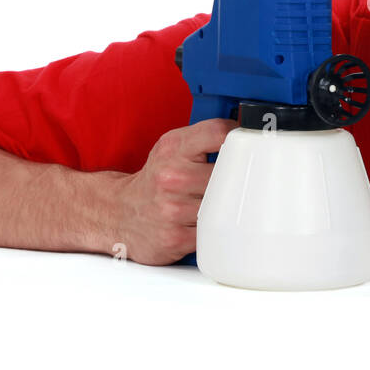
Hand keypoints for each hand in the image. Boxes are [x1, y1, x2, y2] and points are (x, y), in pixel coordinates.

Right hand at [112, 117, 239, 264]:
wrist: (119, 213)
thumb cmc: (156, 179)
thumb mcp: (174, 148)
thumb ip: (207, 137)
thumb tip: (249, 131)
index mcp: (173, 148)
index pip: (218, 133)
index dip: (241, 138)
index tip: (250, 146)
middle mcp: (171, 177)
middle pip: (229, 173)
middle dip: (238, 178)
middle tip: (243, 180)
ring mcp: (172, 209)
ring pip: (225, 204)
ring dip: (229, 206)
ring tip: (220, 202)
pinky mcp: (176, 237)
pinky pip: (215, 231)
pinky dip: (217, 227)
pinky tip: (208, 222)